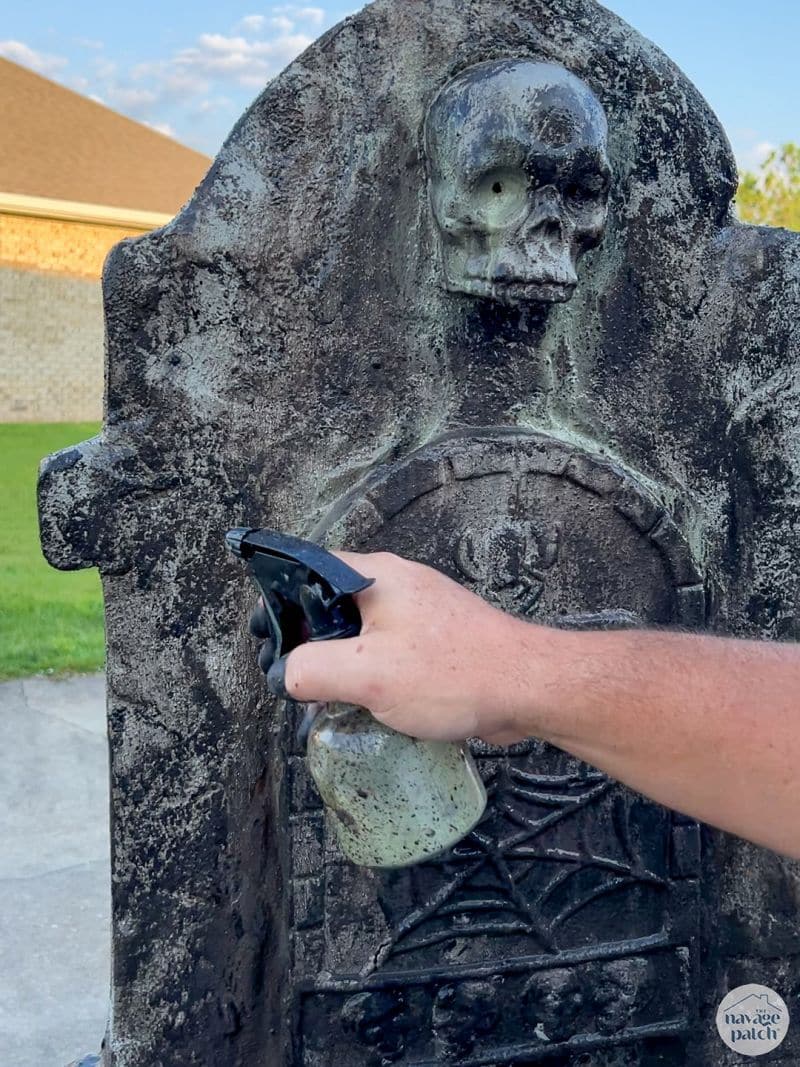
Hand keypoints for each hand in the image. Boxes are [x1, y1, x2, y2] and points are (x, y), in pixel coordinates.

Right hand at [255, 551, 533, 744]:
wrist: (528, 688)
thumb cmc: (455, 674)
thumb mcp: (368, 675)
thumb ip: (314, 670)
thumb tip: (287, 674)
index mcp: (375, 576)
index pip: (308, 570)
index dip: (280, 601)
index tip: (267, 638)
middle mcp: (396, 584)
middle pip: (331, 603)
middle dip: (308, 639)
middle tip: (291, 675)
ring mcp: (419, 611)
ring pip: (361, 630)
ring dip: (341, 660)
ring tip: (325, 695)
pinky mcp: (436, 640)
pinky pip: (389, 650)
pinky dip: (371, 672)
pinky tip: (368, 702)